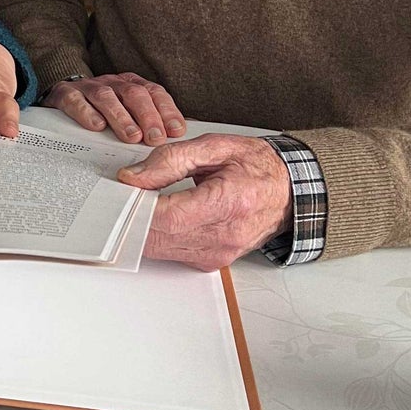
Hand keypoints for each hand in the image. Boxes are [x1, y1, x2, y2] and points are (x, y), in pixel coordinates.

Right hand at [46, 72, 185, 147]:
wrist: (61, 96)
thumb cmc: (100, 110)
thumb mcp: (127, 112)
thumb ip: (151, 122)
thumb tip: (179, 136)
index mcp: (131, 84)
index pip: (154, 92)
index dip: (167, 110)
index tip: (176, 130)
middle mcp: (112, 83)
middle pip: (134, 94)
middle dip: (147, 116)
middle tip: (155, 138)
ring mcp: (88, 87)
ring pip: (107, 97)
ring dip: (122, 117)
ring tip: (132, 136)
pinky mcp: (65, 94)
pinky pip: (76, 100)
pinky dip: (87, 113)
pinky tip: (97, 126)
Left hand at [120, 134, 290, 270]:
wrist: (288, 192)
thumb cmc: (257, 166)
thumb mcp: (215, 147)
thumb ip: (170, 159)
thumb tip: (133, 178)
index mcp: (228, 203)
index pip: (166, 216)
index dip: (135, 205)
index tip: (121, 190)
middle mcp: (223, 237)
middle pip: (157, 239)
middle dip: (132, 217)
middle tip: (125, 195)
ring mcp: (218, 254)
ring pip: (159, 250)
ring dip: (142, 228)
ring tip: (142, 201)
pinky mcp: (212, 262)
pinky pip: (171, 253)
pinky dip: (159, 236)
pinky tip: (161, 216)